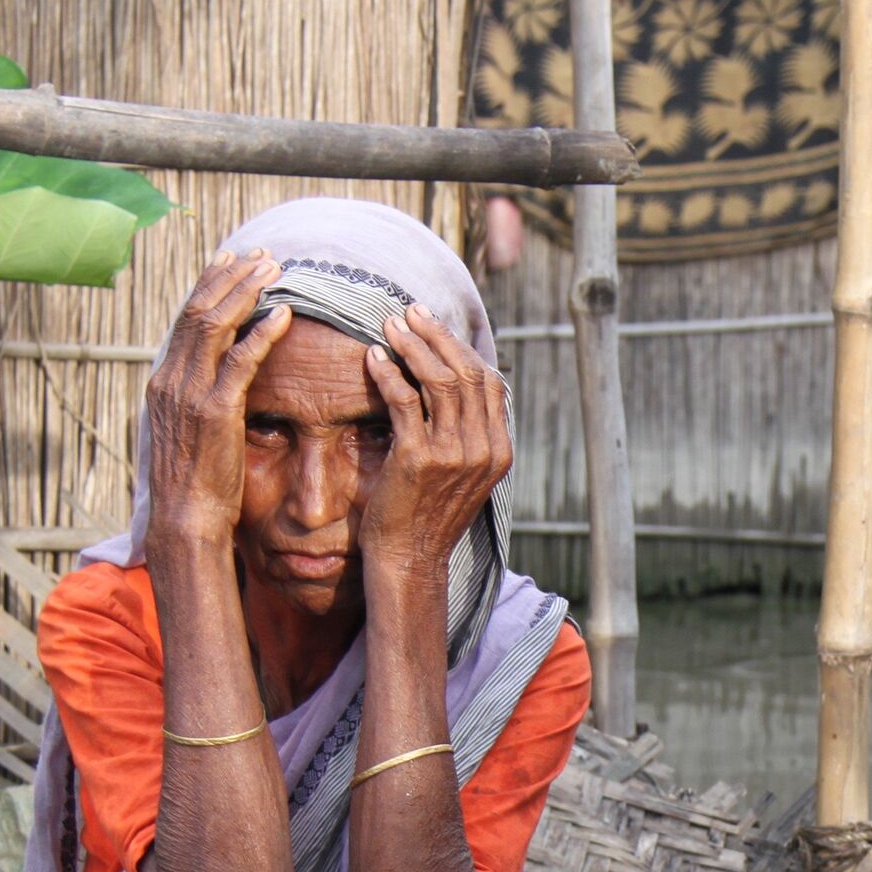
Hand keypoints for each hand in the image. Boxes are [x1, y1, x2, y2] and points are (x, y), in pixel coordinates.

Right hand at [143, 249, 291, 546]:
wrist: (186, 519)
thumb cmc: (195, 482)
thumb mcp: (190, 430)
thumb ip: (200, 398)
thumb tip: (219, 380)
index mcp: (164, 381)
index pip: (186, 318)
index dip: (210, 285)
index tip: (232, 260)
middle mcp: (171, 379)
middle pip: (199, 310)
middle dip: (230, 277)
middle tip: (261, 255)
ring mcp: (190, 393)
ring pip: (215, 324)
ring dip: (246, 292)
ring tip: (274, 270)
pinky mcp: (215, 411)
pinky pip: (240, 361)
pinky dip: (261, 333)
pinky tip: (284, 314)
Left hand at [361, 305, 513, 569]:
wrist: (409, 559)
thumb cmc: (426, 515)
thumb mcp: (462, 474)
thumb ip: (467, 435)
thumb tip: (455, 387)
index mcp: (498, 450)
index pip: (489, 382)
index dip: (461, 348)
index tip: (434, 328)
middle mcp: (483, 449)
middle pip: (467, 372)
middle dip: (436, 335)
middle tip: (409, 312)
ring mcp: (454, 454)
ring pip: (439, 380)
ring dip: (412, 345)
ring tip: (389, 325)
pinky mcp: (419, 458)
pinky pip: (404, 400)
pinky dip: (387, 372)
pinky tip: (373, 357)